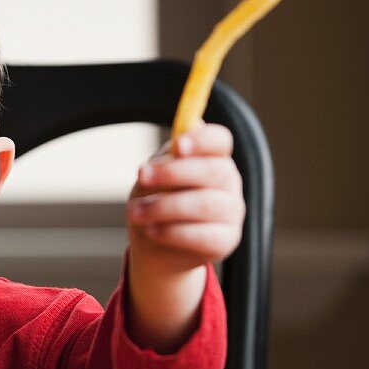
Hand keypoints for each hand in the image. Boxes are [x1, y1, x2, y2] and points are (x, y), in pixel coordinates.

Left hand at [127, 123, 244, 272]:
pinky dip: (174, 232)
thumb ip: (171, 156)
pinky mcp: (227, 241)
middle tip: (141, 175)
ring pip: (206, 205)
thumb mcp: (156, 175)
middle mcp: (229, 183)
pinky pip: (205, 236)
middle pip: (214, 170)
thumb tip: (192, 124)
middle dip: (173, 172)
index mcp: (214, 158)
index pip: (220, 141)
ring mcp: (232, 212)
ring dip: (165, 207)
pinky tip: (151, 231)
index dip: (203, 140)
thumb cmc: (155, 200)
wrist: (154, 244)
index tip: (178, 145)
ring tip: (135, 212)